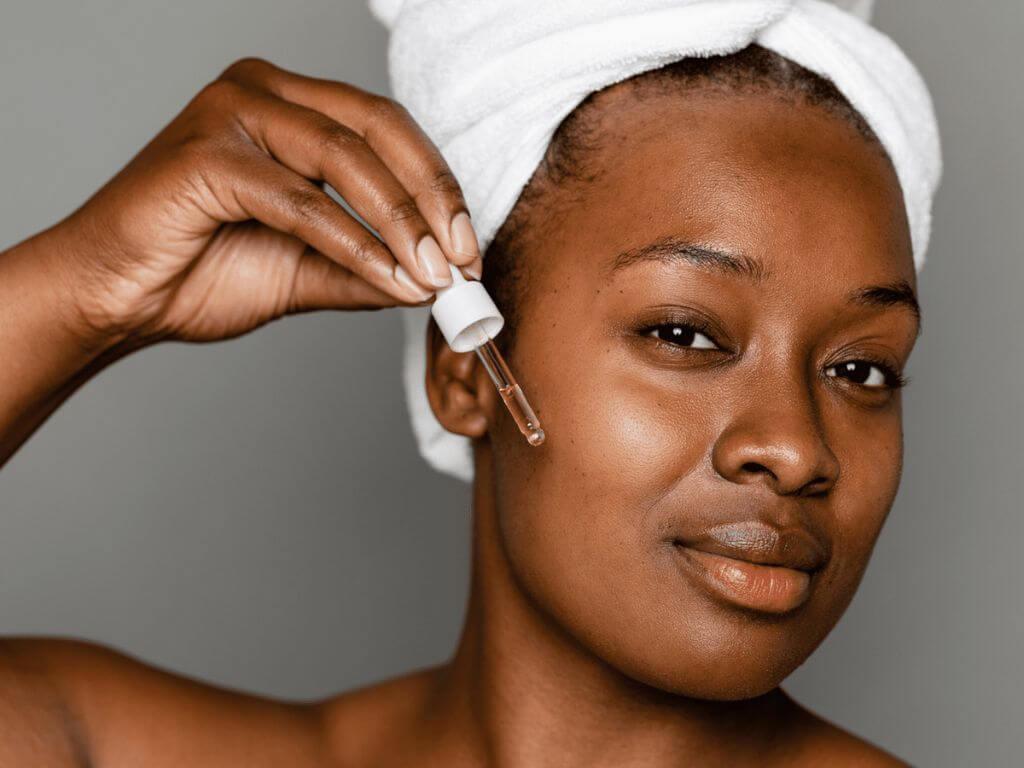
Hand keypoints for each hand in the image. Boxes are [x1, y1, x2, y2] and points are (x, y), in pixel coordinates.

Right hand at [49, 57, 481, 345]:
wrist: (117, 299)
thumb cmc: (198, 273)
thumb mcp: (307, 271)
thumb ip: (368, 267)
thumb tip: (435, 282)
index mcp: (290, 106)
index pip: (387, 130)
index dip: (437, 186)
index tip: (470, 248)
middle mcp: (262, 92)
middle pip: (377, 129)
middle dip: (431, 199)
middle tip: (463, 260)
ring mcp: (230, 113)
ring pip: (345, 160)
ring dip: (401, 224)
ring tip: (435, 277)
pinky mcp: (206, 154)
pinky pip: (301, 200)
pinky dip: (353, 243)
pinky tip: (389, 277)